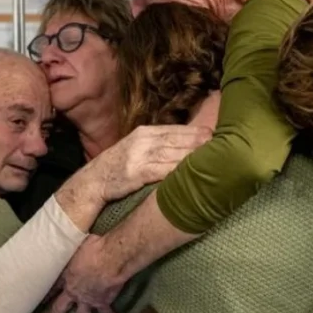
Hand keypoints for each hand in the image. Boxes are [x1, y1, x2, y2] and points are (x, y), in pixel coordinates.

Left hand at [44, 235, 121, 312]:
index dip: (42, 293)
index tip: (34, 300)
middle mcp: (74, 291)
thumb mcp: (75, 242)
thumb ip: (69, 244)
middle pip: (60, 307)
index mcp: (65, 276)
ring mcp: (88, 299)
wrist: (110, 259)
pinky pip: (107, 312)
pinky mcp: (103, 302)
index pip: (50, 287)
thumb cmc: (92, 247)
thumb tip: (65, 234)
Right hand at [90, 125, 211, 201]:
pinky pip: (161, 171)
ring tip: (212, 156)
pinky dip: (177, 171)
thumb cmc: (116, 168)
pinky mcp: (135, 173)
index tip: (213, 133)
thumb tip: (182, 146)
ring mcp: (138, 156)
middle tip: (221, 142)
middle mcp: (142, 141)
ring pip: (172, 154)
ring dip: (192, 155)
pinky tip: (192, 173)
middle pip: (176, 139)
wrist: (91, 182)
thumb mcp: (134, 150)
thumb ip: (156, 146)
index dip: (194, 132)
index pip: (174, 130)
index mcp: (143, 133)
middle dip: (198, 141)